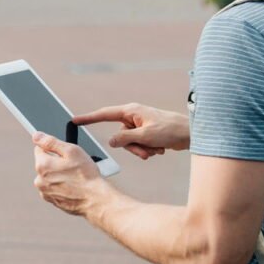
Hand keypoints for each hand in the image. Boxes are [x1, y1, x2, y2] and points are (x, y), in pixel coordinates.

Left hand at [33, 131, 105, 215]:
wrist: (95, 199)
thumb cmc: (86, 175)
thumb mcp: (71, 151)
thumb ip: (51, 142)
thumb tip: (36, 136)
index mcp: (42, 165)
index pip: (40, 149)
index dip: (53, 149)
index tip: (64, 154)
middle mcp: (39, 180)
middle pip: (44, 163)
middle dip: (56, 162)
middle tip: (72, 166)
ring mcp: (45, 192)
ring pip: (49, 176)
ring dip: (58, 175)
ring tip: (74, 178)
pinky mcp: (52, 201)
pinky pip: (53, 188)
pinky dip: (60, 186)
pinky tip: (72, 186)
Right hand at [72, 103, 189, 159]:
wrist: (190, 133)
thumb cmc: (170, 130)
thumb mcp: (144, 136)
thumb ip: (125, 139)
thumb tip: (110, 141)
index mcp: (131, 111)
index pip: (104, 114)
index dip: (88, 118)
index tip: (74, 121)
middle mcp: (133, 116)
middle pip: (120, 136)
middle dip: (132, 147)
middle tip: (147, 151)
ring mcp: (140, 125)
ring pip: (130, 143)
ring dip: (142, 150)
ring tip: (156, 149)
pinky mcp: (146, 132)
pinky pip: (139, 145)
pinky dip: (148, 149)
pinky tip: (160, 148)